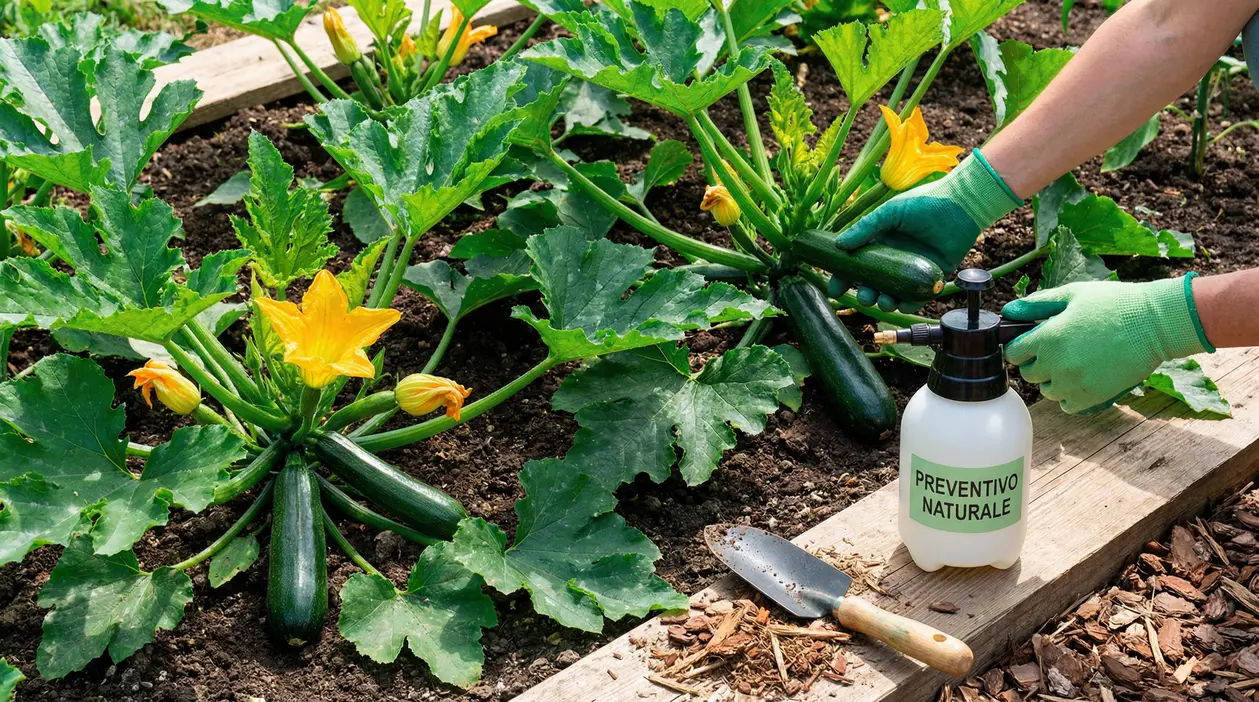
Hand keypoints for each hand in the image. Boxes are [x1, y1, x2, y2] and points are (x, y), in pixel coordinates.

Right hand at [831, 151, 1021, 310]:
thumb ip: (865, 228)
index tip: (835, 287)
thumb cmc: (924, 204)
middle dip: (864, 294)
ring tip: (884, 300)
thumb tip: (839, 245)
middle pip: (872, 284)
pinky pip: (915, 298)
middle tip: (865, 296)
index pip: (855, 265)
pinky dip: (906, 304)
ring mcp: (910, 271)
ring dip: (883, 302)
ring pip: (891, 295)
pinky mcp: (930, 279)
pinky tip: (900, 303)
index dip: (843, 277)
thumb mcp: (890, 212)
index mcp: (879, 243)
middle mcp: (892, 259)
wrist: (960, 207)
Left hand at [1001, 276, 1212, 414]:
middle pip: (1028, 374)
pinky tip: (1083, 378)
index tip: (1033, 343)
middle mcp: (1055, 364)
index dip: (1021, 347)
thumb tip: (1008, 311)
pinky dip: (1070, 395)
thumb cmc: (1115, 304)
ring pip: (1047, 391)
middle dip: (1037, 363)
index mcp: (1047, 338)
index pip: (1013, 353)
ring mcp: (1073, 384)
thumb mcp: (1072, 294)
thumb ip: (1037, 304)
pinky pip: (1066, 405)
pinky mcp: (1092, 397)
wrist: (1155, 324)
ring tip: (1074, 363)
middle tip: (1057, 350)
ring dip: (1054, 380)